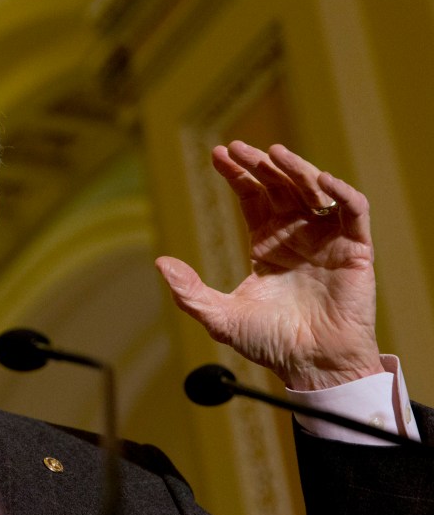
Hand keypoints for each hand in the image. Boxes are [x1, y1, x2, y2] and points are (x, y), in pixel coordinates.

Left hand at [156, 141, 382, 389]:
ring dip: (295, 168)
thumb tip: (160, 262)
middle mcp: (296, 235)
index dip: (237, 175)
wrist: (311, 367)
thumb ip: (189, 291)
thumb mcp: (220, 316)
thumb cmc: (269, 344)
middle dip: (259, 164)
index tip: (217, 154)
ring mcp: (325, 240)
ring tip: (273, 153)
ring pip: (313, 190)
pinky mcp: (355, 250)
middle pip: (279, 186)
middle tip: (238, 148)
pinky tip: (320, 179)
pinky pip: (353, 211)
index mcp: (266, 244)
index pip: (252, 197)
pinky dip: (340, 192)